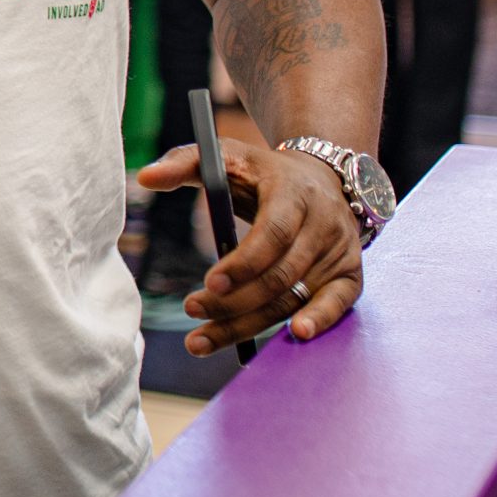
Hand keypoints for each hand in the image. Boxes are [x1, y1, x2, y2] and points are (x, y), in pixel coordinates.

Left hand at [136, 140, 362, 354]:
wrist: (324, 177)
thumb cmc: (262, 172)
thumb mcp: (226, 156)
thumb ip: (183, 163)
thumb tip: (145, 178)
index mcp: (293, 193)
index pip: (272, 234)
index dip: (243, 263)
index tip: (208, 283)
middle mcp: (323, 224)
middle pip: (280, 274)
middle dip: (235, 300)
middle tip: (192, 310)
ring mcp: (339, 251)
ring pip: (295, 295)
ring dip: (251, 324)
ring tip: (201, 340)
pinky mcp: (350, 274)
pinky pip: (336, 304)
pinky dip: (318, 321)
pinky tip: (294, 338)